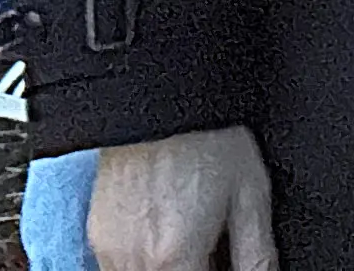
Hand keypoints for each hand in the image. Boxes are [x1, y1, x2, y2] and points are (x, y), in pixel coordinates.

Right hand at [89, 126, 278, 270]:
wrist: (160, 99)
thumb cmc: (209, 140)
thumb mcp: (251, 195)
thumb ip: (256, 253)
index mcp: (175, 258)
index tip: (223, 262)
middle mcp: (135, 262)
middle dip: (193, 270)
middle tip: (213, 248)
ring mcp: (110, 251)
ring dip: (169, 269)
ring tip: (191, 235)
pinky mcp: (97, 236)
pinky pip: (119, 268)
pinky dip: (145, 262)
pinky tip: (167, 232)